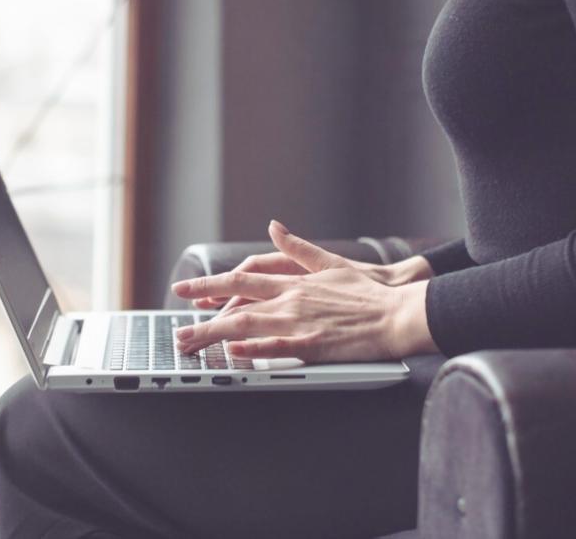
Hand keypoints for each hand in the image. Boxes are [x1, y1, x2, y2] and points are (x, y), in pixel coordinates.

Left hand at [169, 220, 428, 362]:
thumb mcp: (330, 262)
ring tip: (190, 346)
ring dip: (214, 336)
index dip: (209, 285)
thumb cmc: (369, 291)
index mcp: (293, 282)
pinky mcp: (312, 344)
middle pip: (235, 306)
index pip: (240, 280)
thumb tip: (275, 226)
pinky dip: (251, 347)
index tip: (186, 290)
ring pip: (246, 327)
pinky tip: (232, 350)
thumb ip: (298, 248)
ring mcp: (299, 322)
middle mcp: (290, 299)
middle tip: (177, 330)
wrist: (399, 311)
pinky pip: (274, 347)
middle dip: (201, 317)